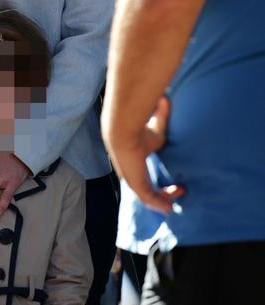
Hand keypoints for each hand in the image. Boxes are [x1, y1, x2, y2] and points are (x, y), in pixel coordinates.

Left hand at [108, 95, 184, 213]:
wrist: (124, 129)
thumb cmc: (139, 126)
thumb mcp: (156, 126)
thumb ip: (161, 118)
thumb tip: (165, 97)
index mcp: (134, 162)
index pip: (144, 176)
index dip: (159, 181)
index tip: (177, 182)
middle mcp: (131, 173)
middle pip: (146, 189)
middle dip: (163, 194)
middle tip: (180, 189)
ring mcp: (132, 180)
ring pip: (147, 198)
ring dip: (162, 201)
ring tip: (173, 205)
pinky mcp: (135, 184)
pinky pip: (148, 200)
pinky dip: (159, 204)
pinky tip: (169, 207)